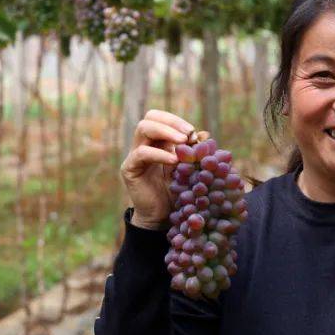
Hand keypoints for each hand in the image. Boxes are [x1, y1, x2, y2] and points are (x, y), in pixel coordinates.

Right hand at [120, 109, 207, 229]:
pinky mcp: (129, 168)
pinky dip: (160, 154)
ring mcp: (135, 155)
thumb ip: (196, 153)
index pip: (162, 118)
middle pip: (150, 117)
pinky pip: (141, 153)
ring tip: (183, 142)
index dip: (177, 121)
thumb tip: (205, 135)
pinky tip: (174, 160)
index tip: (193, 132)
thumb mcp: (191, 169)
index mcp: (158, 141)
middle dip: (171, 122)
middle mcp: (144, 144)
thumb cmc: (177, 192)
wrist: (162, 217)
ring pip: (143, 128)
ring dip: (166, 131)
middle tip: (188, 133)